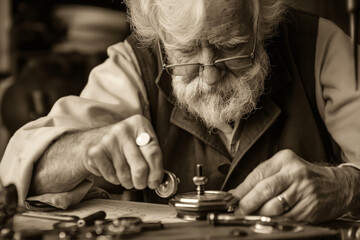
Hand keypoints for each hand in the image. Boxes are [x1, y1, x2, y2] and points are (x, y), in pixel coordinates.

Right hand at [84, 114, 162, 189]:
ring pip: (125, 175)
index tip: (154, 182)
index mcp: (139, 124)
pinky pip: (111, 176)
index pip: (153, 152)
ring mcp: (108, 140)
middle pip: (140, 167)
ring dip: (127, 182)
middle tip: (140, 183)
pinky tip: (113, 170)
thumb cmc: (121, 143)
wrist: (92, 140)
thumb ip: (151, 155)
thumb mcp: (139, 140)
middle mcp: (124, 130)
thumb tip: (157, 179)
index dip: (156, 172)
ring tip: (125, 175)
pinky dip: (114, 179)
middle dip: (141, 182)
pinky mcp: (95, 152)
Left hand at [229, 149, 354, 222]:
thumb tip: (237, 193)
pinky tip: (269, 219)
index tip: (231, 200)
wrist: (337, 185)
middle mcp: (294, 172)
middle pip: (264, 190)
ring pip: (274, 206)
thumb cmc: (304, 176)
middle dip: (247, 203)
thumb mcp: (283, 168)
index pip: (257, 175)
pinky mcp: (310, 206)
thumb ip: (261, 178)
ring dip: (259, 214)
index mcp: (284, 159)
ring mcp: (304, 190)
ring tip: (251, 216)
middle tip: (238, 211)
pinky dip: (274, 220)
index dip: (241, 190)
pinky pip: (286, 217)